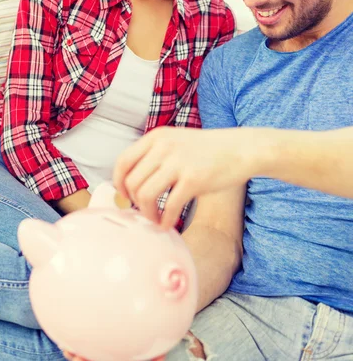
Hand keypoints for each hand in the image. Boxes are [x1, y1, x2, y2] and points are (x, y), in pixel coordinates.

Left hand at [113, 126, 254, 228]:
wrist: (241, 149)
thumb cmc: (207, 150)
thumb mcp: (175, 141)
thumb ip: (153, 156)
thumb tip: (129, 185)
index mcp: (156, 137)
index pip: (122, 162)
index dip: (119, 184)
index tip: (125, 197)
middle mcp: (163, 147)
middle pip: (132, 183)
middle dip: (135, 203)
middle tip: (145, 210)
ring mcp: (178, 163)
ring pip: (145, 195)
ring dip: (147, 213)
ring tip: (156, 218)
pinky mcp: (193, 180)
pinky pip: (169, 206)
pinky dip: (165, 220)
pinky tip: (168, 223)